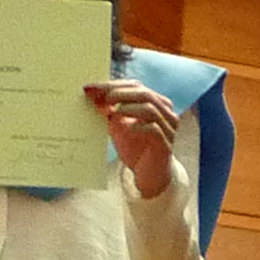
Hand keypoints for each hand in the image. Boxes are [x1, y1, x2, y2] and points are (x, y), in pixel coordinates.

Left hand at [88, 80, 181, 196]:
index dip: (112, 85)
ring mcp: (168, 129)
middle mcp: (166, 113)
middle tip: (101, 98)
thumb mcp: (117, 125)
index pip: (135, 86)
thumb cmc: (134, 147)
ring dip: (128, 108)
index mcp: (155, 104)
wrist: (148, 174)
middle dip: (120, 93)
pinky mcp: (166, 145)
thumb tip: (91, 95)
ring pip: (151, 109)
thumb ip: (108, 110)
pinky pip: (154, 130)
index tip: (90, 88)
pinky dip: (138, 127)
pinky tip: (127, 128)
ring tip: (112, 112)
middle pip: (145, 94)